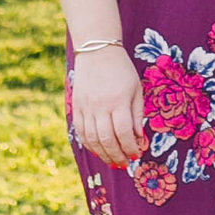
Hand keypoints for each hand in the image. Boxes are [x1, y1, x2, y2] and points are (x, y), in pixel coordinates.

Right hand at [69, 46, 146, 167]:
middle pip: (107, 139)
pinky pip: (81, 131)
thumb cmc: (122, 70)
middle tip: (125, 163)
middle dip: (117, 155)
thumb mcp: (136, 90)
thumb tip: (138, 139)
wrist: (97, 51)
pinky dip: (89, 144)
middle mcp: (100, 105)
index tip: (137, 154)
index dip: (130, 147)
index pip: (124, 132)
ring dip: (103, 154)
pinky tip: (98, 150)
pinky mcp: (76, 106)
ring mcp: (86, 107)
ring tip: (113, 161)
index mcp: (118, 100)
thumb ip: (136, 115)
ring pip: (92, 139)